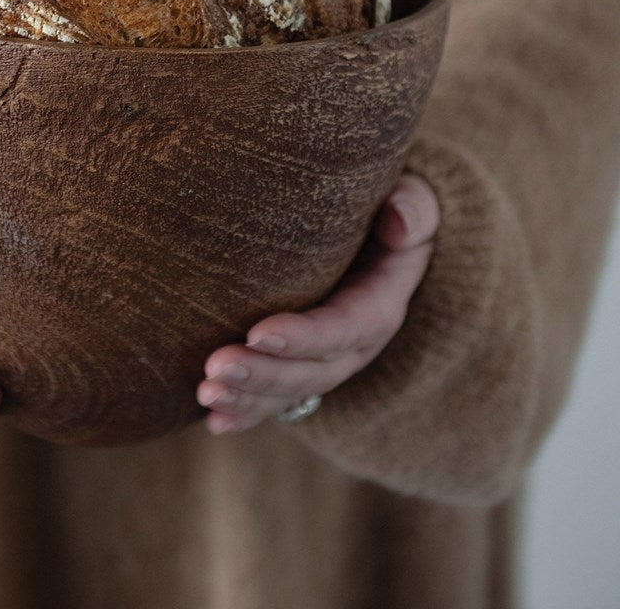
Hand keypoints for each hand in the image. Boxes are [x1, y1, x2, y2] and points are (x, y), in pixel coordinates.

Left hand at [197, 171, 439, 433]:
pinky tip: (213, 421)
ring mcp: (326, 360)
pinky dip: (247, 412)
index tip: (257, 334)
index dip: (304, 337)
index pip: (343, 329)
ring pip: (289, 391)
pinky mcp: (300, 363)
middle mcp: (354, 344)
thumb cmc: (385, 205)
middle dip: (264, 375)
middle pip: (311, 371)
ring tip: (207, 393)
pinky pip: (276, 398)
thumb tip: (400, 223)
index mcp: (379, 304)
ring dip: (248, 399)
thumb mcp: (413, 199)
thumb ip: (412, 209)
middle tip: (215, 370)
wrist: (374, 226)